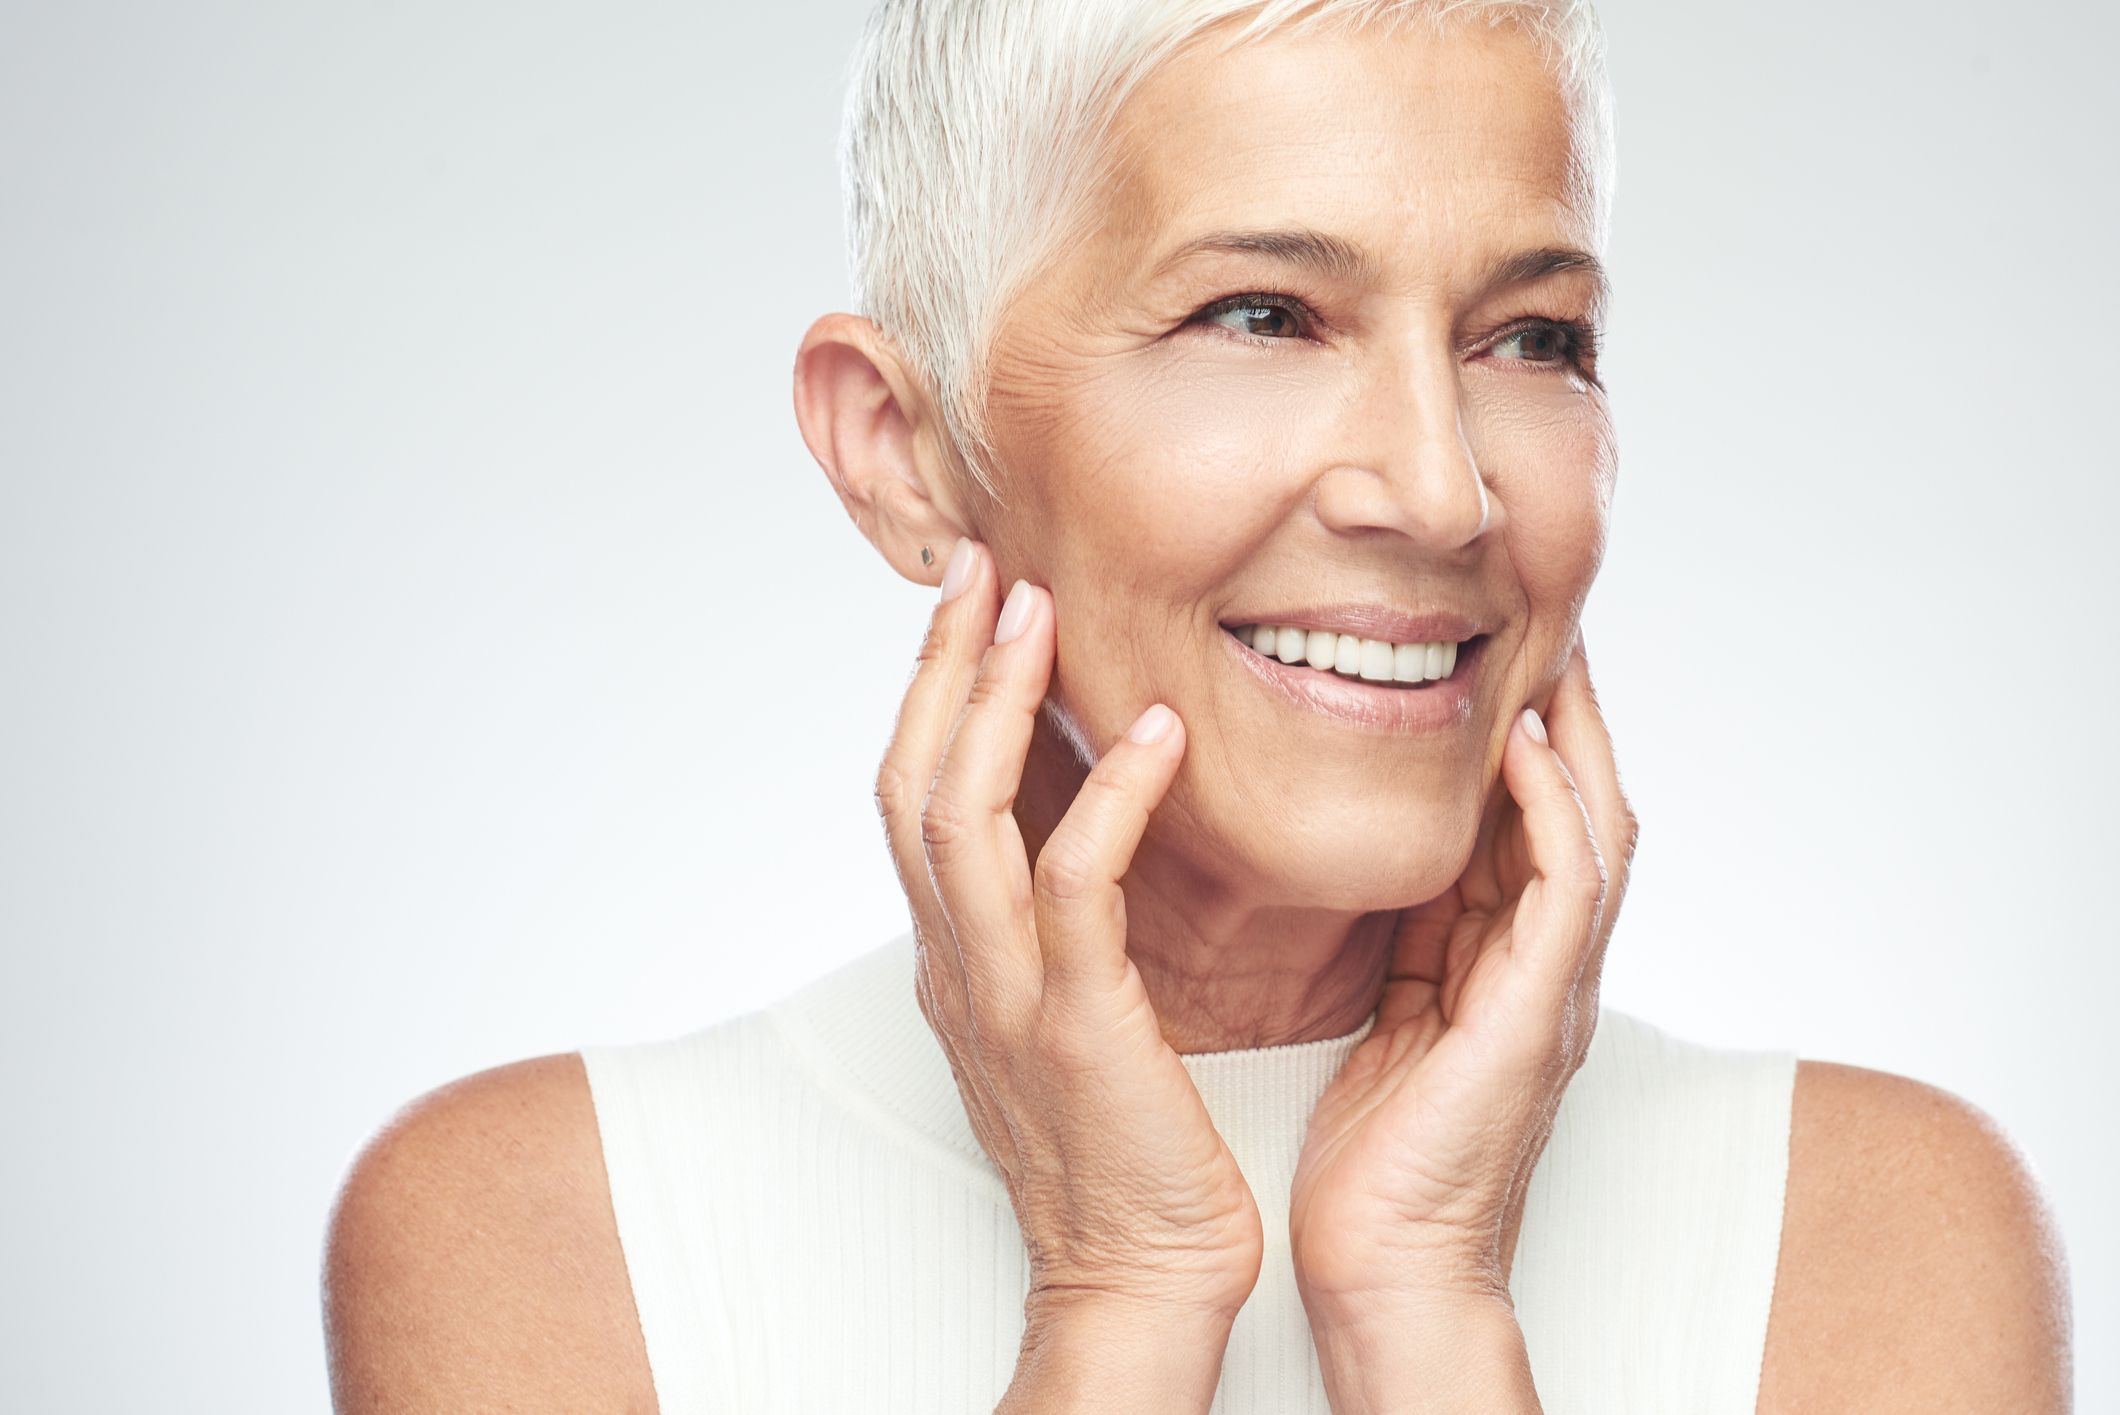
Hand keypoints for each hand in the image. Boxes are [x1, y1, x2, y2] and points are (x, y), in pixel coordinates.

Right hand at [873, 537, 1263, 1328]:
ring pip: (962, 815)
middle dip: (942, 666)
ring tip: (1036, 609)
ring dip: (995, 701)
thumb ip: (1049, 925)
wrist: (1135, 1283)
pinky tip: (1154, 733)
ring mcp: (1003, 995)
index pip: (913, 798)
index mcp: (955, 961)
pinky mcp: (1073, 1025)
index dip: (933, 694)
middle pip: (911, 782)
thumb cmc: (1120, 1153)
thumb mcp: (1061, 1016)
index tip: (974, 605)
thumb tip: (1077, 826)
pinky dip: (1110, 797)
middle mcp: (958, 967)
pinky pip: (1073, 886)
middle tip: (984, 568)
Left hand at [1288, 632, 1637, 1315]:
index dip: (1527, 741)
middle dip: (1571, 717)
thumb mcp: (1391, 1019)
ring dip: (1579, 739)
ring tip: (1554, 652)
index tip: (1496, 659)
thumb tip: (1376, 861)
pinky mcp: (1536, 1018)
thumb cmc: (1377, 1163)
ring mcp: (1553, 993)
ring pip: (1596, 833)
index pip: (1534, 826)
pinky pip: (1568, 891)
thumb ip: (1404, 941)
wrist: (1386, 1271)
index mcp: (1507, 968)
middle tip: (1547, 625)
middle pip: (1583, 811)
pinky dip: (1555, 812)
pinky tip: (1525, 746)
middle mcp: (1546, 971)